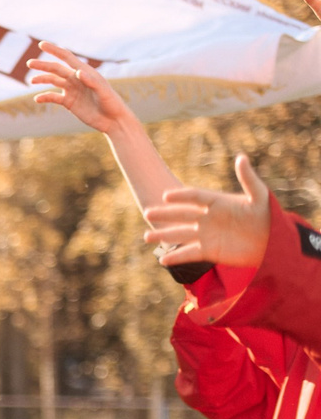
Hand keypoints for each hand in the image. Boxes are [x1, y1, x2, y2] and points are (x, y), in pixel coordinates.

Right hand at [27, 44, 133, 134]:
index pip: (67, 58)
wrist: (113, 120)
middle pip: (56, 69)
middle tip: (29, 63)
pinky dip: (45, 97)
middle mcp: (76, 79)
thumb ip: (91, 81)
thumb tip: (77, 72)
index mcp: (85, 72)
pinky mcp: (68, 102)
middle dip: (43, 65)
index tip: (41, 44)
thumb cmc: (112, 103)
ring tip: (32, 80)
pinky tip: (37, 99)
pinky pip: (53, 97)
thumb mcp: (103, 92)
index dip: (54, 50)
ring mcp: (72, 90)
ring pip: (53, 81)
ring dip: (42, 79)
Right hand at [144, 155, 274, 268]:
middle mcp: (207, 218)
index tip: (167, 196)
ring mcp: (206, 235)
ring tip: (146, 237)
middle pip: (182, 215)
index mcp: (217, 202)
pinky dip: (177, 257)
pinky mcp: (209, 251)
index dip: (181, 196)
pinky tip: (162, 260)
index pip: (195, 196)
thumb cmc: (268, 216)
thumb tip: (241, 157)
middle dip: (164, 214)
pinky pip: (189, 254)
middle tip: (147, 213)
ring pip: (180, 234)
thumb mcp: (259, 196)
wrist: (272, 242)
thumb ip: (248, 178)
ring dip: (164, 235)